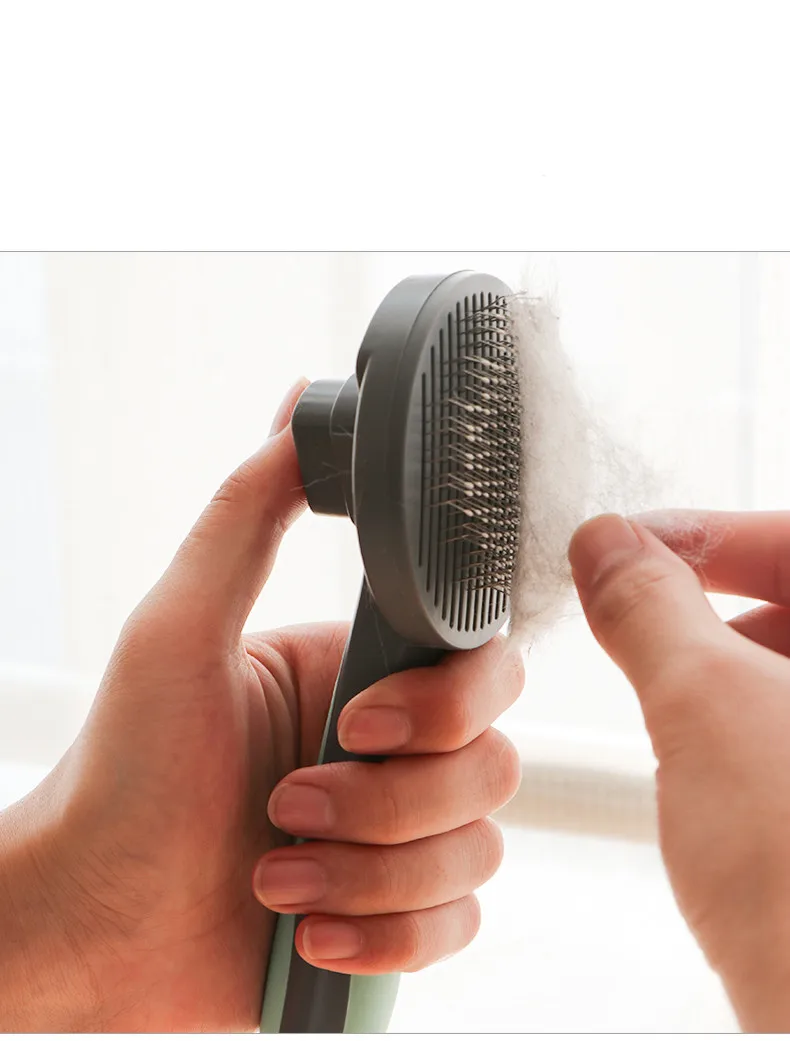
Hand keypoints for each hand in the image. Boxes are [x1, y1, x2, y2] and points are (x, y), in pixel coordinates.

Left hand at [0, 382, 522, 1031]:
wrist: (94, 916)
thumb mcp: (180, 626)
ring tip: (277, 876)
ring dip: (371, 874)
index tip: (360, 723)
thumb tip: (299, 408)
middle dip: (390, 802)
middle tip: (288, 804)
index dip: (445, 705)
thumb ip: (247, 516)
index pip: (480, 668)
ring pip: (478, 850)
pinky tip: (312, 933)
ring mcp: (400, 834)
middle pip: (493, 765)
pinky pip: (459, 924)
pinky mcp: (398, 913)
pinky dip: (389, 935)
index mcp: (364, 671)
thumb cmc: (126, 768)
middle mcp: (396, 748)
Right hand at [569, 510, 789, 1031]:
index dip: (706, 532)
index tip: (629, 547)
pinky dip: (746, 721)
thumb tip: (608, 548)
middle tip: (636, 616)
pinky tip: (708, 758)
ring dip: (723, 665)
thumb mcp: (704, 708)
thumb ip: (649, 607)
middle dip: (711, 603)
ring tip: (670, 698)